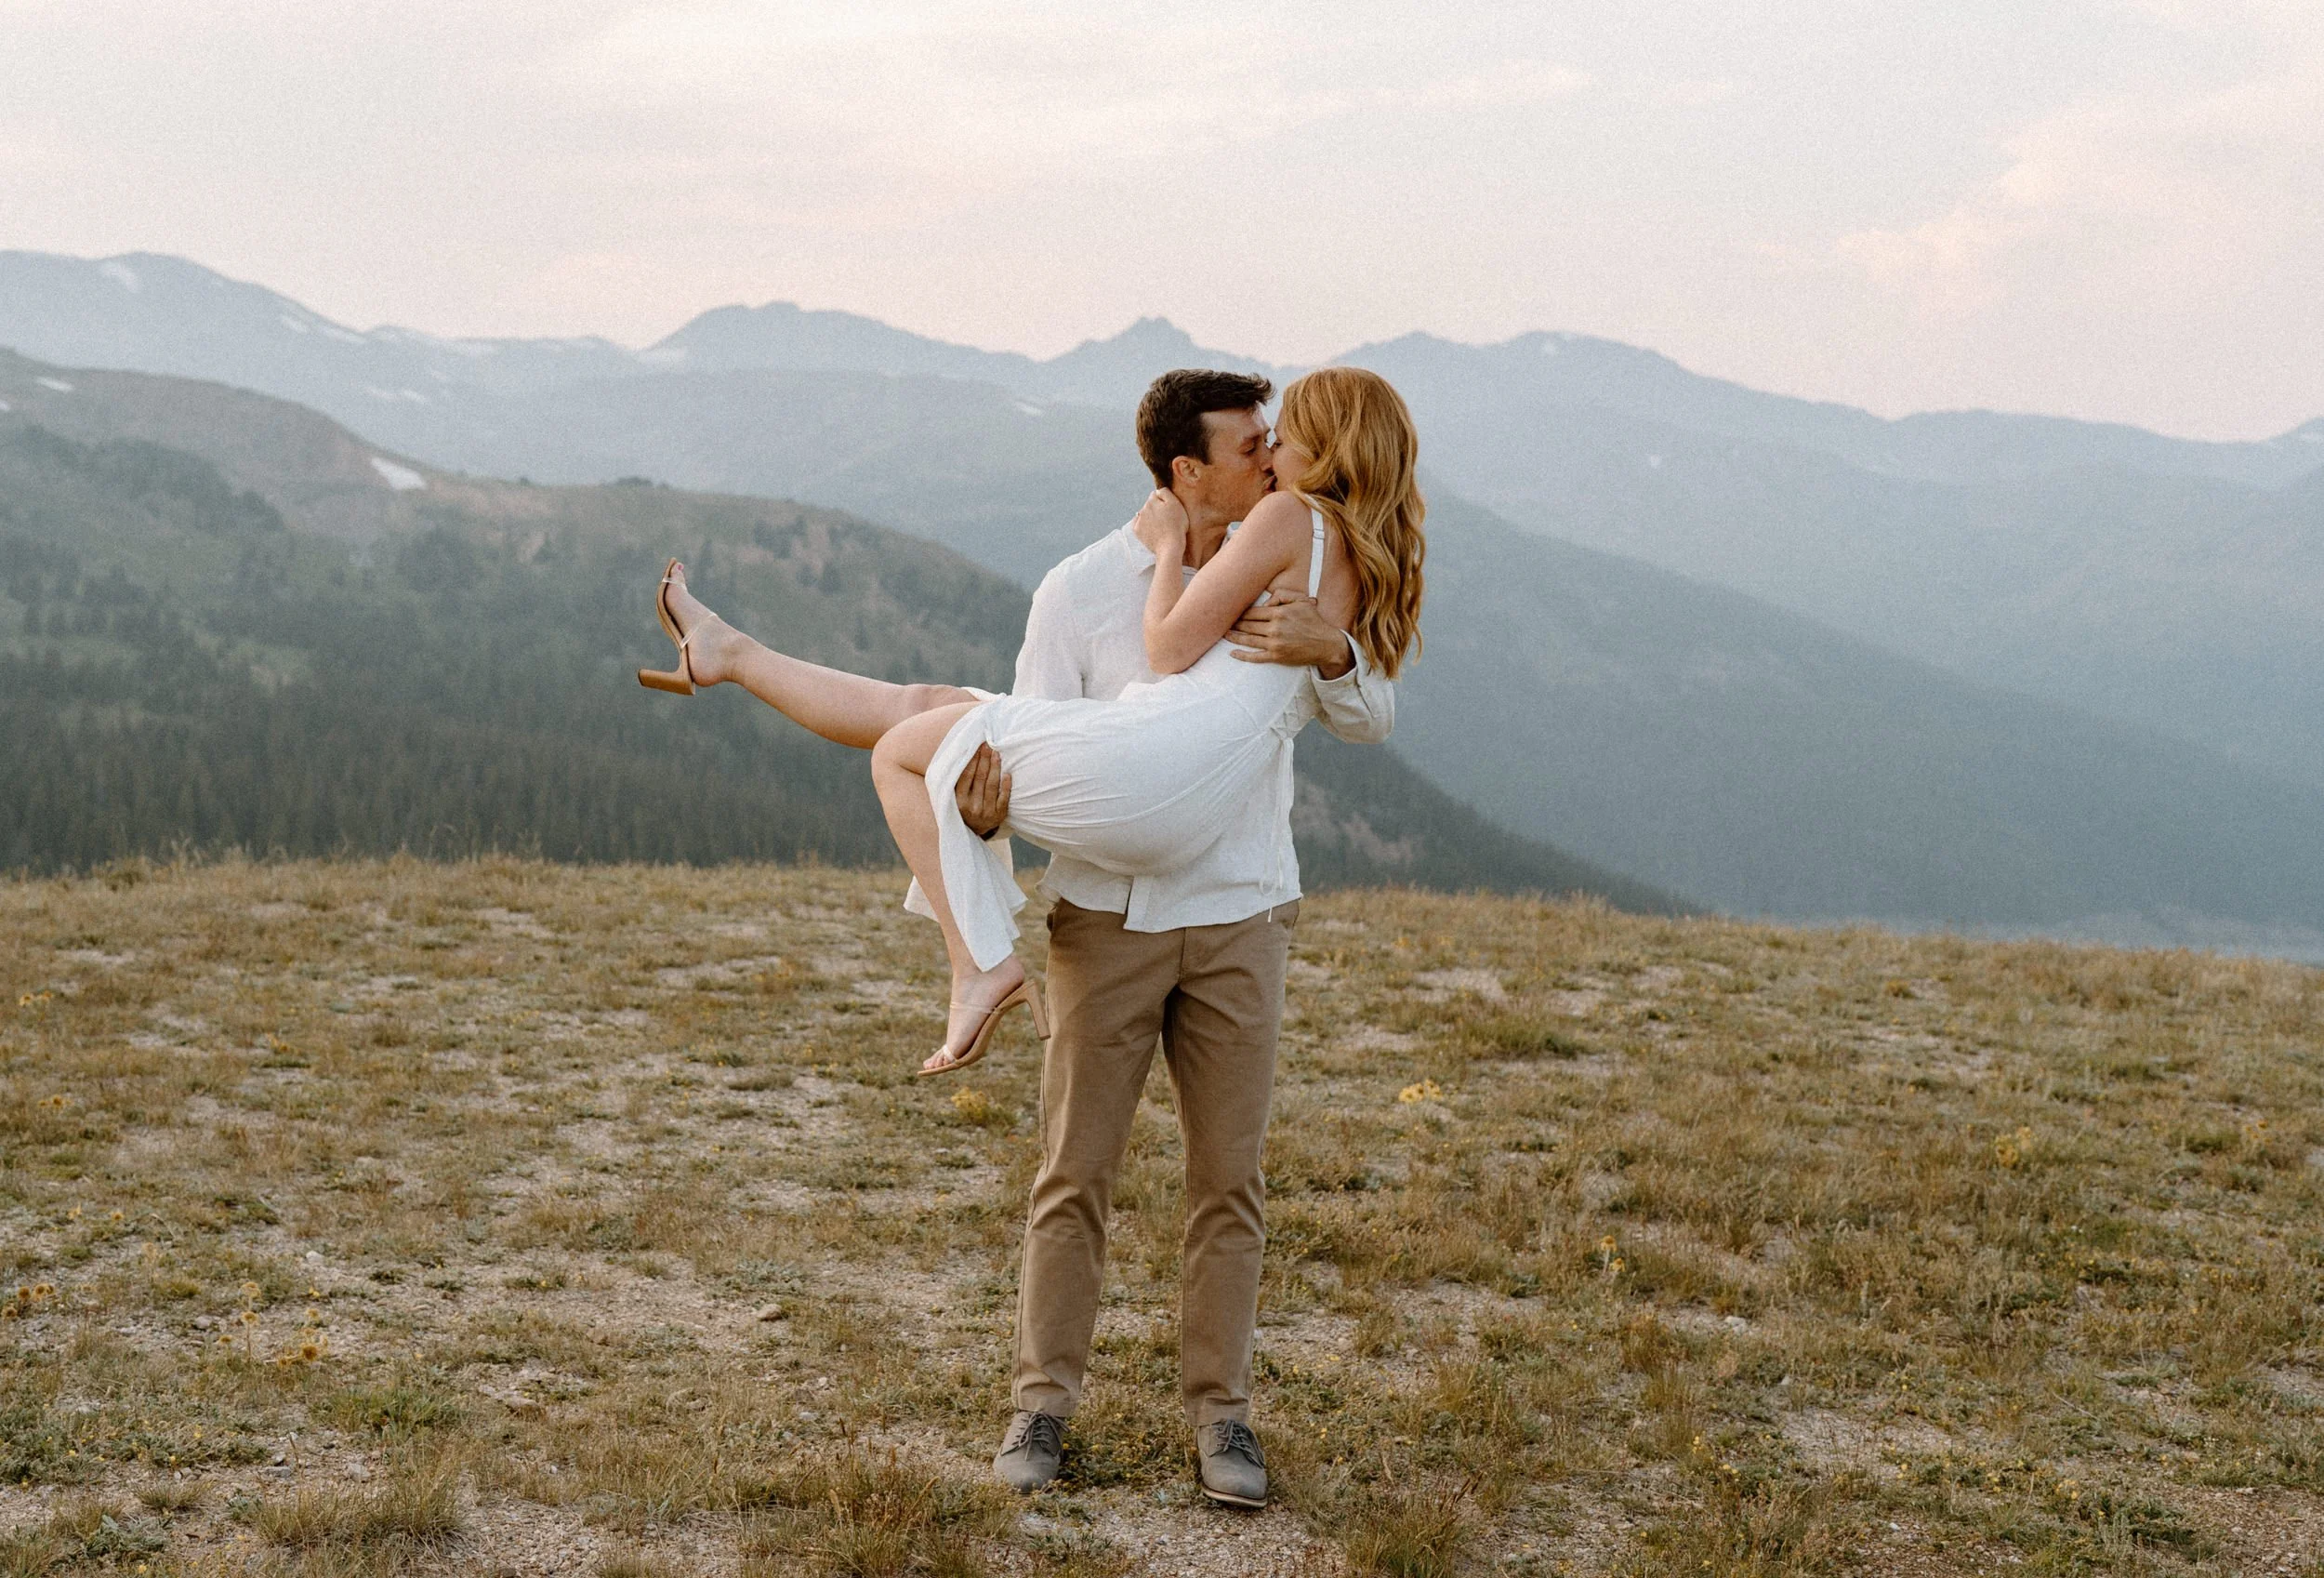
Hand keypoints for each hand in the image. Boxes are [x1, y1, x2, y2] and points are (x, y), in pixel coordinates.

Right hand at [954, 743, 1011, 838]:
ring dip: (996, 768)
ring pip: (992, 786)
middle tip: (988, 745)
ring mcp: (986, 812)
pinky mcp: (999, 816)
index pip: (966, 776)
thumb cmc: (962, 808)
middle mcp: (972, 807)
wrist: (972, 832)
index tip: (977, 746)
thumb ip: (956, 781)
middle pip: (980, 778)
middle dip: (985, 759)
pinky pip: (1004, 798)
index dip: (973, 760)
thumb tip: (961, 755)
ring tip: (997, 754)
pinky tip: (1008, 774)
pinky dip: (1006, 786)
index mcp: (958, 801)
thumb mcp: (954, 798)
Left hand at [1132, 488, 1189, 556]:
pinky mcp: (1137, 532)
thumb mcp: (1176, 504)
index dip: (1164, 501)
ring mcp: (1139, 521)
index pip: (1156, 494)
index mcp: (1152, 501)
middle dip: (1157, 509)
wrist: (1170, 546)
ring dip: (1151, 517)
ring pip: (1145, 514)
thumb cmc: (1176, 525)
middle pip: (1150, 505)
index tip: (1170, 509)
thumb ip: (1165, 492)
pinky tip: (1153, 531)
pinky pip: (1139, 524)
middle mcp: (1142, 509)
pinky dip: (1145, 526)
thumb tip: (1157, 491)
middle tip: (1168, 519)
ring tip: (1161, 527)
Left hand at [1229, 593, 1354, 678]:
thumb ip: (1282, 596)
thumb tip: (1265, 602)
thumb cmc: (1313, 621)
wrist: (1326, 644)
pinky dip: (1243, 656)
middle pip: (1248, 625)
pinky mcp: (1277, 656)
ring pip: (1248, 640)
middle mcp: (1275, 628)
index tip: (1233, 613)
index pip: (1253, 612)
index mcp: (1279, 613)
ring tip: (1225, 635)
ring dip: (1234, 637)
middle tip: (1224, 623)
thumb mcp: (1301, 601)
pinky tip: (1233, 653)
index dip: (1241, 613)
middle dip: (1235, 624)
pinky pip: (1255, 657)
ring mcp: (1275, 644)